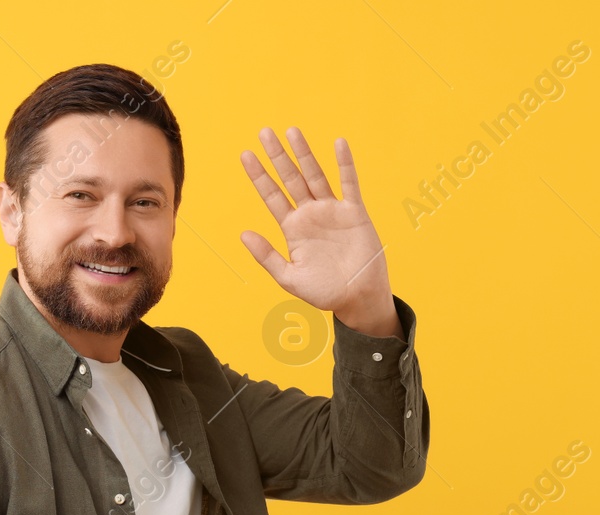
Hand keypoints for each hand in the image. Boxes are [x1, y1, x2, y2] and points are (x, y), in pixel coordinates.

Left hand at [240, 126, 402, 339]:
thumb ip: (266, 256)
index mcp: (292, 228)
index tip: (246, 155)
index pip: (272, 196)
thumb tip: (243, 234)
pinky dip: (344, 164)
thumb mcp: (289, 277)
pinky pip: (349, 184)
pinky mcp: (354, 213)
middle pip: (290, 179)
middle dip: (277, 156)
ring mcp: (332, 211)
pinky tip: (338, 144)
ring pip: (315, 175)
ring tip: (292, 131)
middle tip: (264, 132)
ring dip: (304, 154)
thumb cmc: (324, 292)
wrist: (357, 298)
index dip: (259, 176)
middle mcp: (310, 214)